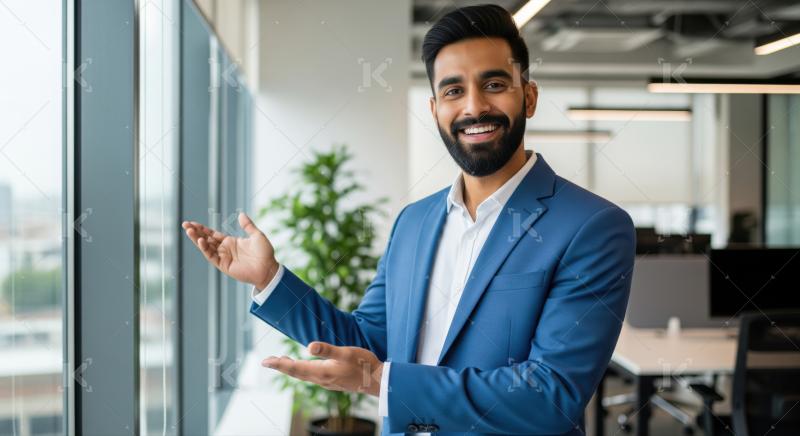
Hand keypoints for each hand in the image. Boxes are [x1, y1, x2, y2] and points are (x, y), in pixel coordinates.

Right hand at [182, 212, 277, 288]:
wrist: (268, 268)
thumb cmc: (265, 253)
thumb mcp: (256, 235)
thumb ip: (248, 225)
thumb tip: (241, 214)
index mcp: (231, 242)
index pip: (213, 234)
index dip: (203, 229)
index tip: (192, 223)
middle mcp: (225, 249)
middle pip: (207, 239)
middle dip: (196, 232)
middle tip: (185, 225)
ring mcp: (224, 257)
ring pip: (207, 247)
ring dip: (197, 239)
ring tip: (189, 231)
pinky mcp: (224, 265)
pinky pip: (212, 256)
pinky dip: (205, 249)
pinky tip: (201, 241)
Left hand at [263, 342, 383, 396]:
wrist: (377, 381)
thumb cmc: (363, 364)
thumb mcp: (346, 353)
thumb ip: (327, 350)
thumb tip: (309, 346)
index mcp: (322, 372)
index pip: (295, 368)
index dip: (279, 364)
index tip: (265, 361)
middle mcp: (321, 379)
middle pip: (296, 372)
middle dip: (281, 366)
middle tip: (267, 361)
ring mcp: (327, 381)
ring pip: (304, 374)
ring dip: (291, 368)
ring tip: (281, 361)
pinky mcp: (333, 381)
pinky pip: (311, 375)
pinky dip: (302, 370)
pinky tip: (304, 365)